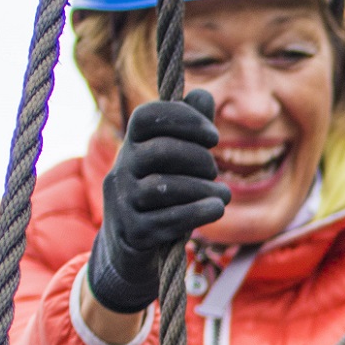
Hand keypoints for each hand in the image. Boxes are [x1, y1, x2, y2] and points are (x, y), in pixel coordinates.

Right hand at [84, 90, 224, 313]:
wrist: (130, 249)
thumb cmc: (160, 197)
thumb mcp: (172, 163)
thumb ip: (189, 129)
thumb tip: (204, 95)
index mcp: (132, 146)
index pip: (147, 116)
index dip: (184, 118)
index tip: (214, 136)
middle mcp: (122, 170)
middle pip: (161, 151)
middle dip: (199, 159)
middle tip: (215, 170)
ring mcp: (123, 202)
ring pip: (164, 187)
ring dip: (202, 188)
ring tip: (222, 195)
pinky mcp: (133, 232)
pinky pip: (167, 219)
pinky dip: (197, 212)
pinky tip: (217, 209)